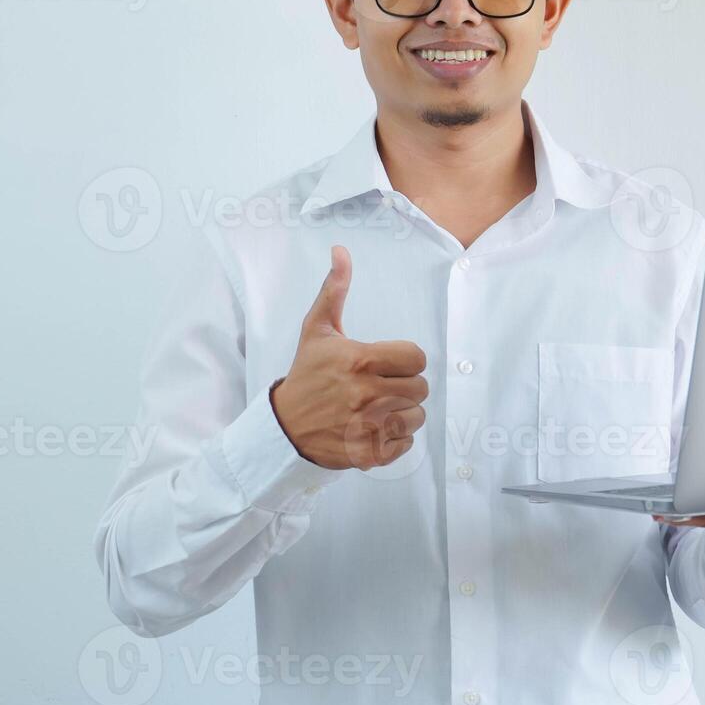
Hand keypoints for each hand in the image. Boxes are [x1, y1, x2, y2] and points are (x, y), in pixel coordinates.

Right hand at [269, 244, 429, 470]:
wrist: (284, 426)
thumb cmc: (306, 375)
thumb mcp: (317, 329)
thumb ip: (334, 290)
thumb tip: (341, 251)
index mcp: (361, 361)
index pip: (417, 358)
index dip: (406, 360)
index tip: (389, 364)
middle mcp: (368, 394)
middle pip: (421, 388)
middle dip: (405, 386)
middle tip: (383, 386)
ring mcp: (370, 427)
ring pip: (417, 417)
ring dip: (403, 412)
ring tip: (379, 408)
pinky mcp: (370, 453)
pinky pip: (406, 444)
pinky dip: (395, 439)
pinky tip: (374, 428)